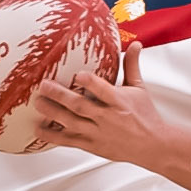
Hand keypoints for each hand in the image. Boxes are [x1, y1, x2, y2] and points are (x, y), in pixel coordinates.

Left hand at [33, 41, 163, 164]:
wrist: (152, 145)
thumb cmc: (145, 116)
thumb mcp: (139, 88)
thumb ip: (131, 66)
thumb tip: (134, 44)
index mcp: (120, 102)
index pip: (104, 90)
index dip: (90, 83)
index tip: (78, 74)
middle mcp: (107, 118)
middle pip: (81, 107)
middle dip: (61, 96)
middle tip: (44, 85)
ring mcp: (98, 133)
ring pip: (72, 123)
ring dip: (53, 113)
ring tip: (38, 103)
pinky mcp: (92, 146)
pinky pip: (69, 141)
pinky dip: (53, 136)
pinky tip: (39, 129)